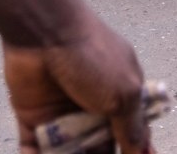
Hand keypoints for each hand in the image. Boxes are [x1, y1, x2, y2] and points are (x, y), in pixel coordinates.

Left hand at [1, 4, 152, 153]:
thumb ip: (132, 126)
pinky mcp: (33, 119)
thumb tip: (142, 151)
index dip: (133, 150)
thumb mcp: (123, 93)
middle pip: (100, 146)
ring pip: (70, 151)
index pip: (131, 132)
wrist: (45, 34)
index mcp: (122, 95)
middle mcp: (94, 107)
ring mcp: (63, 114)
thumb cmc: (94, 57)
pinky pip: (36, 149)